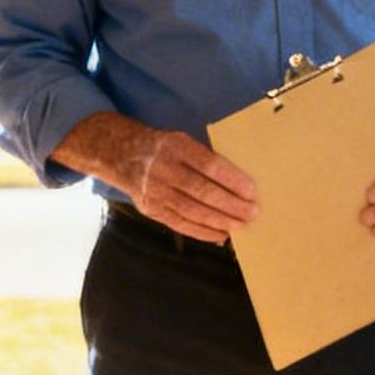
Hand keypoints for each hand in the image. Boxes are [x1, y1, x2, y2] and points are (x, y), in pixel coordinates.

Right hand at [129, 130, 257, 242]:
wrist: (122, 155)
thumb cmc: (164, 148)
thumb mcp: (181, 141)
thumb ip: (204, 158)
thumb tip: (238, 183)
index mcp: (176, 146)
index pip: (208, 164)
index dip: (231, 179)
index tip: (251, 191)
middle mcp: (164, 169)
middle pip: (202, 190)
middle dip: (230, 204)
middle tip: (252, 212)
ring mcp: (155, 191)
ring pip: (192, 210)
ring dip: (219, 220)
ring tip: (240, 225)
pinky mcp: (151, 209)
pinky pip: (180, 223)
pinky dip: (202, 231)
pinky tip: (220, 234)